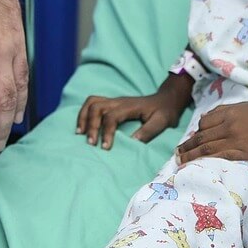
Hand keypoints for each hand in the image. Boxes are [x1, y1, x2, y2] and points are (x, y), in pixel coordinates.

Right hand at [77, 72, 193, 148]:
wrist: (167, 99)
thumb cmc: (165, 112)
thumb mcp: (162, 122)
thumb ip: (149, 131)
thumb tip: (133, 141)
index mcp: (129, 106)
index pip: (111, 116)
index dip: (107, 132)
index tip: (106, 148)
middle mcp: (119, 101)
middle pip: (96, 107)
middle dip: (91, 125)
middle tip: (91, 143)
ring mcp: (114, 100)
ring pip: (91, 102)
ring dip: (83, 117)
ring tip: (80, 133)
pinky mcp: (112, 103)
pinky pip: (92, 103)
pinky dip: (85, 113)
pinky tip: (83, 126)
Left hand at [174, 102, 247, 165]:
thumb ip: (229, 112)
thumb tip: (209, 119)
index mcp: (231, 112)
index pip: (205, 122)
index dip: (197, 132)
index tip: (192, 140)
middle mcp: (230, 124)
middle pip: (202, 135)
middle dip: (188, 145)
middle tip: (178, 152)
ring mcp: (236, 138)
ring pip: (207, 146)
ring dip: (191, 154)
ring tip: (181, 160)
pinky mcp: (244, 152)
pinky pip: (220, 156)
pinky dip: (205, 159)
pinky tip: (198, 164)